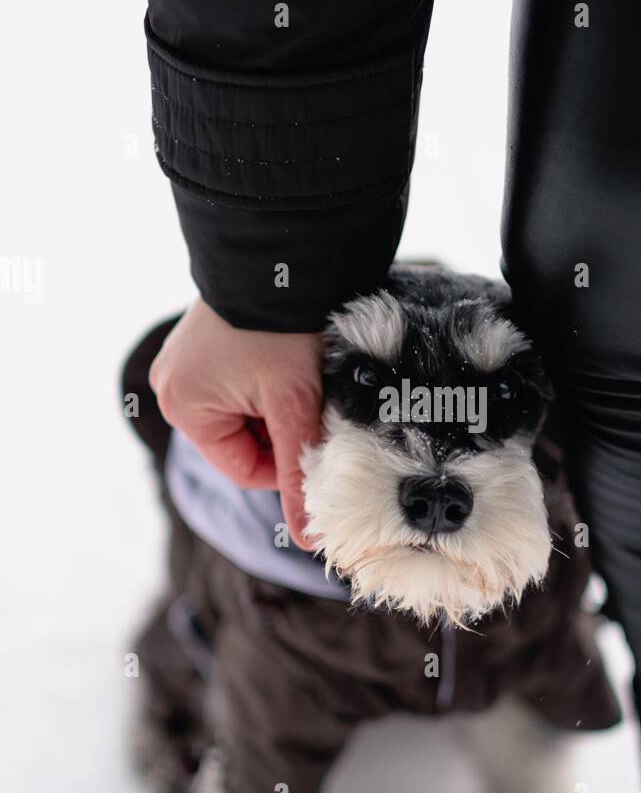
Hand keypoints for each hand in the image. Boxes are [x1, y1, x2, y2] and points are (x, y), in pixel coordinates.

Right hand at [149, 299, 321, 547]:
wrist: (276, 251)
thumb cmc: (282, 330)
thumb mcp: (295, 406)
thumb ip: (299, 473)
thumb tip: (311, 541)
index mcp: (184, 408)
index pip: (246, 468)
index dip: (289, 462)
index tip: (317, 436)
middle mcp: (171, 387)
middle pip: (243, 441)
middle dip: (282, 428)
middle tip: (314, 399)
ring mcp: (182, 364)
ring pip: (244, 412)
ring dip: (277, 403)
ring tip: (301, 373)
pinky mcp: (199, 344)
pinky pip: (236, 384)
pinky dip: (266, 381)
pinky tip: (285, 358)